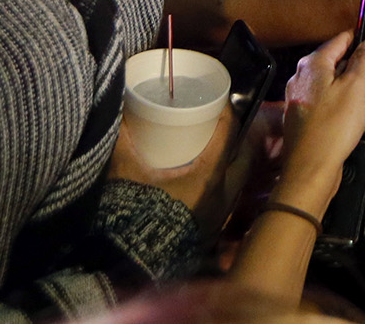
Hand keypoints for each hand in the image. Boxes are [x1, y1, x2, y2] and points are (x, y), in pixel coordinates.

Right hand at [110, 97, 240, 236]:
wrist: (128, 264)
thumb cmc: (131, 211)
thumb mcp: (122, 168)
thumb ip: (122, 135)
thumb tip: (119, 105)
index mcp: (209, 176)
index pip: (230, 134)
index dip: (228, 112)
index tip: (221, 99)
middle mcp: (222, 197)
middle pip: (245, 157)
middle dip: (238, 137)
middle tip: (222, 123)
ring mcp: (219, 218)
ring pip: (238, 181)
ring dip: (233, 162)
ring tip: (216, 148)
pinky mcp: (211, 234)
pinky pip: (228, 201)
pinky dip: (223, 185)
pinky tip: (206, 180)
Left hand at [272, 33, 364, 208]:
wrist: (311, 170)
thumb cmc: (332, 126)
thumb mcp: (354, 88)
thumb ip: (363, 62)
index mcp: (313, 65)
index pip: (340, 41)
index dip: (361, 43)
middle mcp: (305, 80)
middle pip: (340, 68)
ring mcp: (305, 103)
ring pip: (340, 92)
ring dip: (364, 98)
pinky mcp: (309, 123)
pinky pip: (335, 112)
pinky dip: (353, 115)